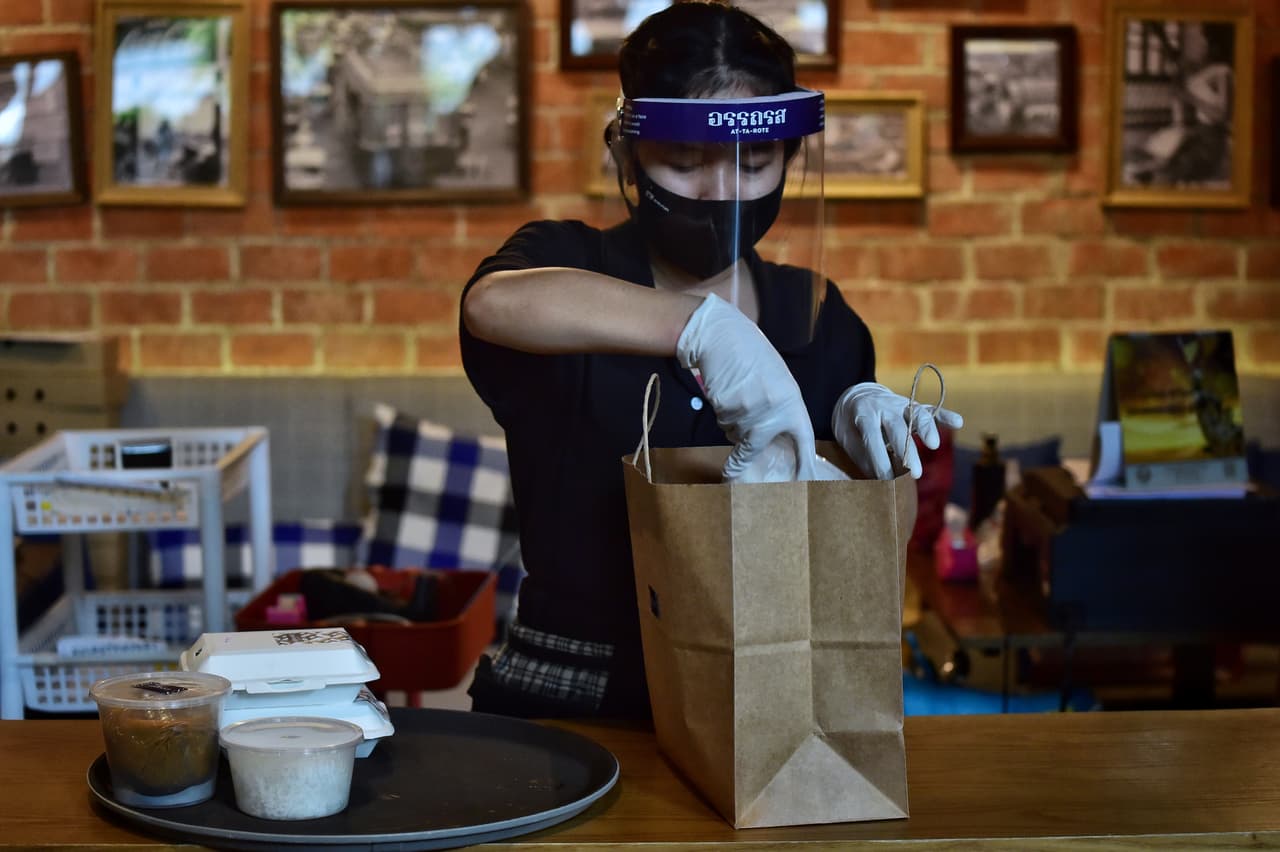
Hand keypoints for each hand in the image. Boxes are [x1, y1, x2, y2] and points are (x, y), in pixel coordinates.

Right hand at [676, 294, 816, 481]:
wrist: (722, 337)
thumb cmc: (752, 355)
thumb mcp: (778, 381)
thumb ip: (781, 408)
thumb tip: (776, 437)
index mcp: (792, 402)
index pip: (804, 440)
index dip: (804, 465)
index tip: (805, 482)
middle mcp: (772, 411)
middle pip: (756, 445)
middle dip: (744, 451)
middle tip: (735, 451)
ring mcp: (748, 412)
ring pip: (737, 435)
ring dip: (735, 424)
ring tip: (737, 395)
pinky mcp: (725, 410)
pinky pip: (724, 424)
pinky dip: (724, 415)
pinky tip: (727, 393)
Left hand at [832, 382, 963, 479]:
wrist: (857, 396)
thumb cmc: (851, 425)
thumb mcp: (846, 438)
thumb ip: (863, 456)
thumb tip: (880, 479)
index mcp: (863, 413)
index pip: (872, 437)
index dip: (879, 458)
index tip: (886, 478)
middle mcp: (884, 406)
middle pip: (897, 428)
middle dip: (906, 451)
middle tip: (914, 473)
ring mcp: (901, 404)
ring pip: (916, 415)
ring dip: (927, 429)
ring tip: (933, 445)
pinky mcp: (913, 406)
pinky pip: (930, 410)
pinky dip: (944, 415)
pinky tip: (958, 422)